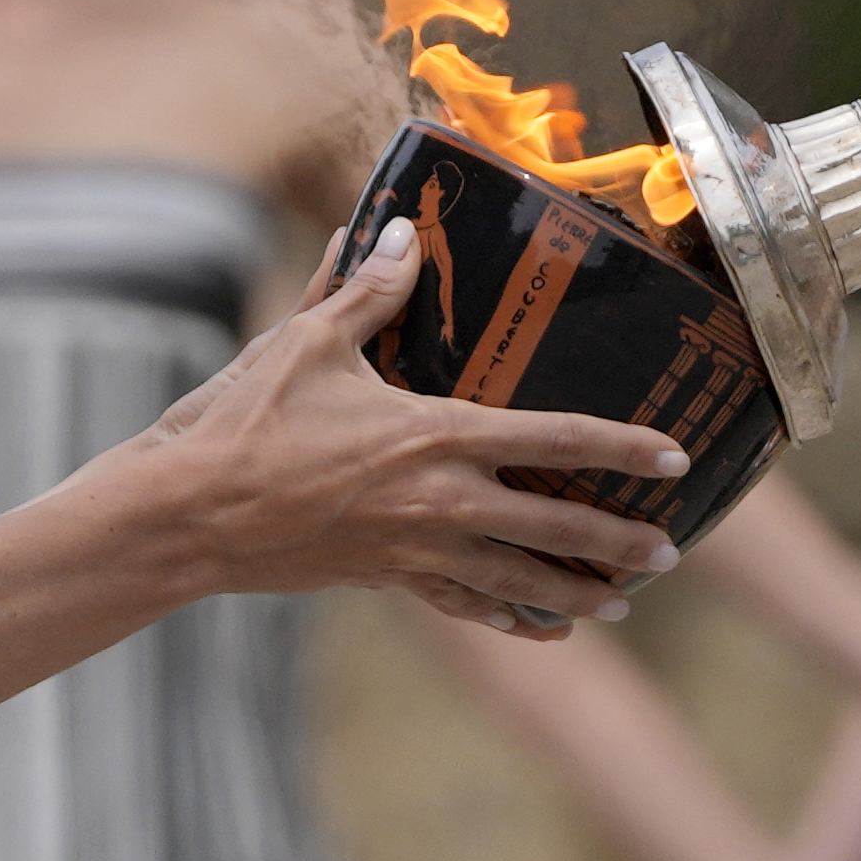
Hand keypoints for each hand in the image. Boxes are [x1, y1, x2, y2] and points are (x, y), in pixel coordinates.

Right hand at [136, 219, 688, 638]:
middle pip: (555, 524)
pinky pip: (465, 606)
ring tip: (626, 602)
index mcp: (435, 434)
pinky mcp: (385, 579)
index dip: (622, 447)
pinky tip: (543, 628)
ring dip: (577, 590)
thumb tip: (398, 231)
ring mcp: (415, 549)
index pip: (555, 437)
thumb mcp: (308, 342)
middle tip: (672, 548)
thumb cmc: (246, 423)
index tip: (675, 457)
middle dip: (619, 540)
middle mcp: (440, 500)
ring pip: (518, 578)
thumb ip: (364, 289)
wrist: (186, 515)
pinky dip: (509, 616)